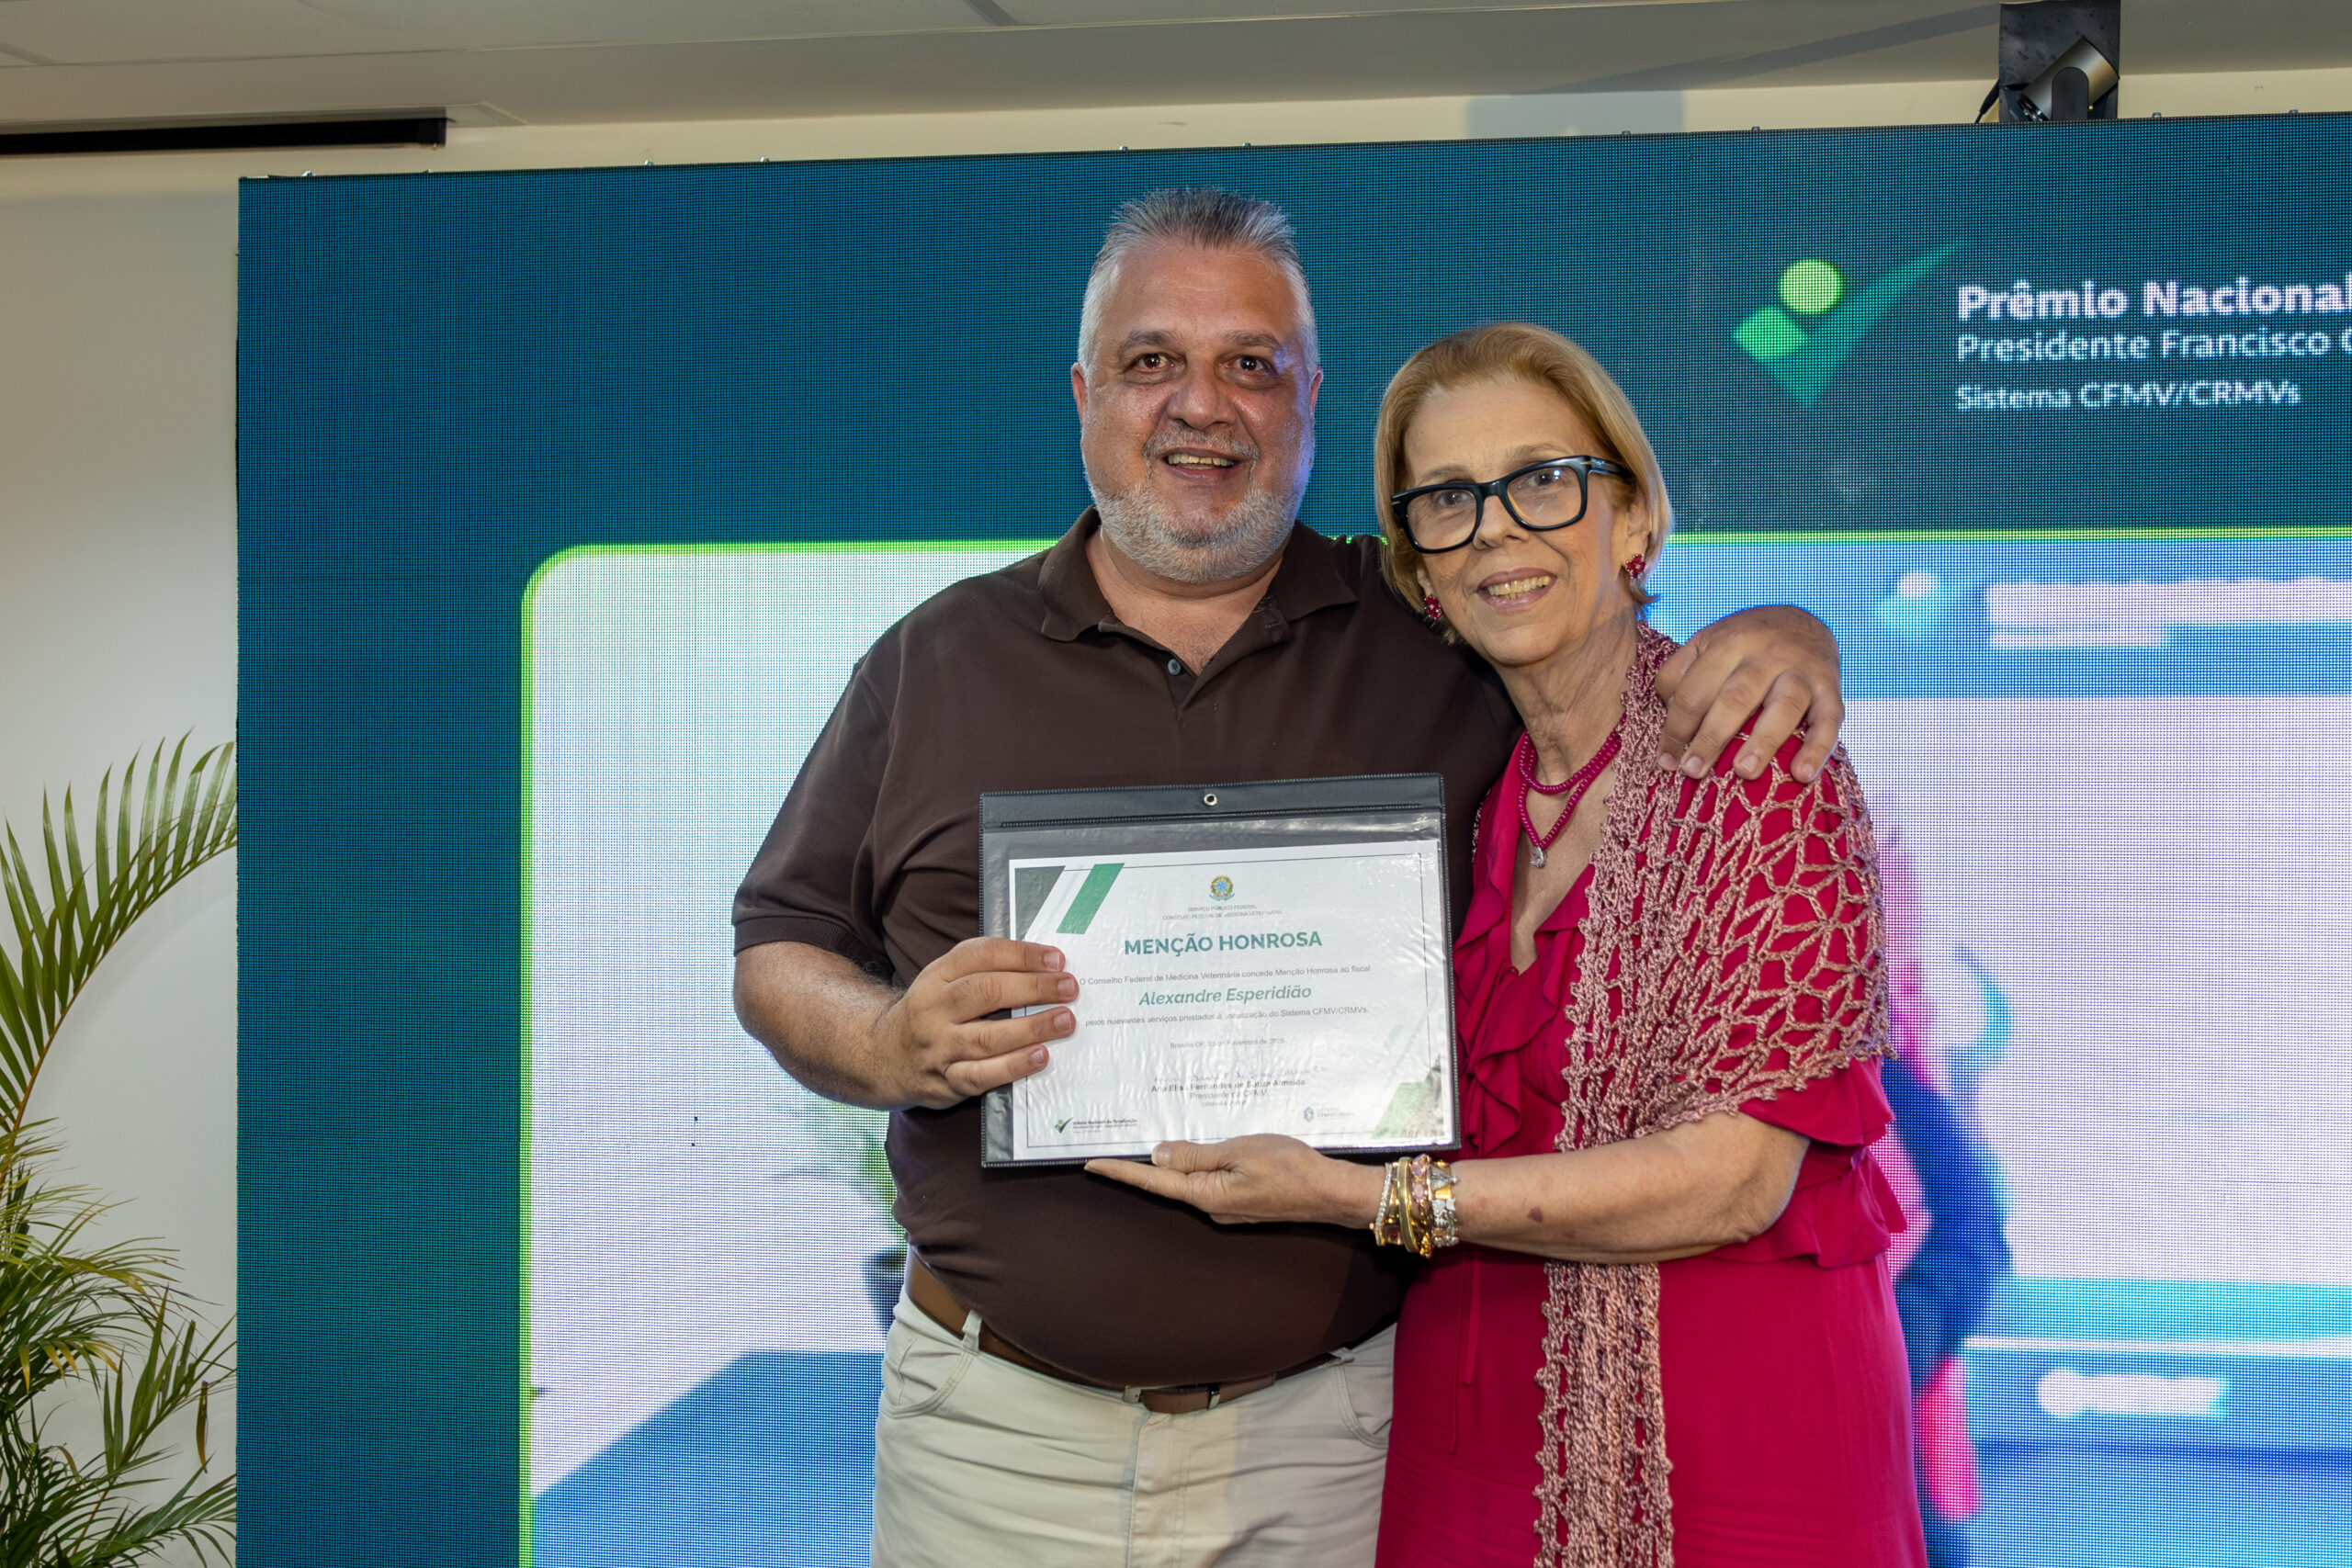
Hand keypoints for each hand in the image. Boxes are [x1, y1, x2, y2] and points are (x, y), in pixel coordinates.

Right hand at [876, 937, 1075, 1108]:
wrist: (881, 1056)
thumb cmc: (930, 1013)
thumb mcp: (942, 981)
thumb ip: (983, 971)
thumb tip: (1044, 965)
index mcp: (936, 976)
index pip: (981, 955)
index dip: (1022, 954)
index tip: (1057, 958)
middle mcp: (933, 1009)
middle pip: (987, 992)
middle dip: (1034, 988)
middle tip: (1069, 988)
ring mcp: (938, 1047)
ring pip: (988, 1037)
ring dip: (1032, 1028)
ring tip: (1064, 1021)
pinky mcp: (944, 1081)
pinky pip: (981, 1076)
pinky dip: (1013, 1066)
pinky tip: (1039, 1057)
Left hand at [1084, 1135, 1384, 1226]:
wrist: (1330, 1192)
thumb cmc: (1290, 1167)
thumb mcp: (1239, 1151)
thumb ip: (1196, 1155)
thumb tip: (1157, 1156)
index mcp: (1205, 1195)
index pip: (1152, 1181)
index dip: (1121, 1172)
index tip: (1092, 1165)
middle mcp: (1211, 1207)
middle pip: (1166, 1184)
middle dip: (1141, 1167)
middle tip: (1112, 1148)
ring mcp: (1226, 1207)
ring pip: (1189, 1182)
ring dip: (1172, 1165)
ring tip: (1154, 1140)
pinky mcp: (1241, 1202)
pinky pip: (1209, 1182)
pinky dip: (1198, 1166)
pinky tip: (1199, 1151)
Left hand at [1654, 604, 1843, 782]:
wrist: (1803, 621)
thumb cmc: (1743, 643)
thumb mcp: (1706, 643)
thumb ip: (1679, 673)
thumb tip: (1666, 716)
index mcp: (1728, 643)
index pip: (1694, 691)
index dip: (1676, 729)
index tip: (1667, 761)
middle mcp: (1766, 654)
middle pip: (1736, 698)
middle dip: (1711, 737)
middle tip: (1693, 771)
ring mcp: (1802, 670)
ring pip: (1784, 705)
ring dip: (1764, 741)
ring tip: (1744, 773)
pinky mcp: (1831, 688)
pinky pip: (1829, 719)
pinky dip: (1818, 747)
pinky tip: (1802, 775)